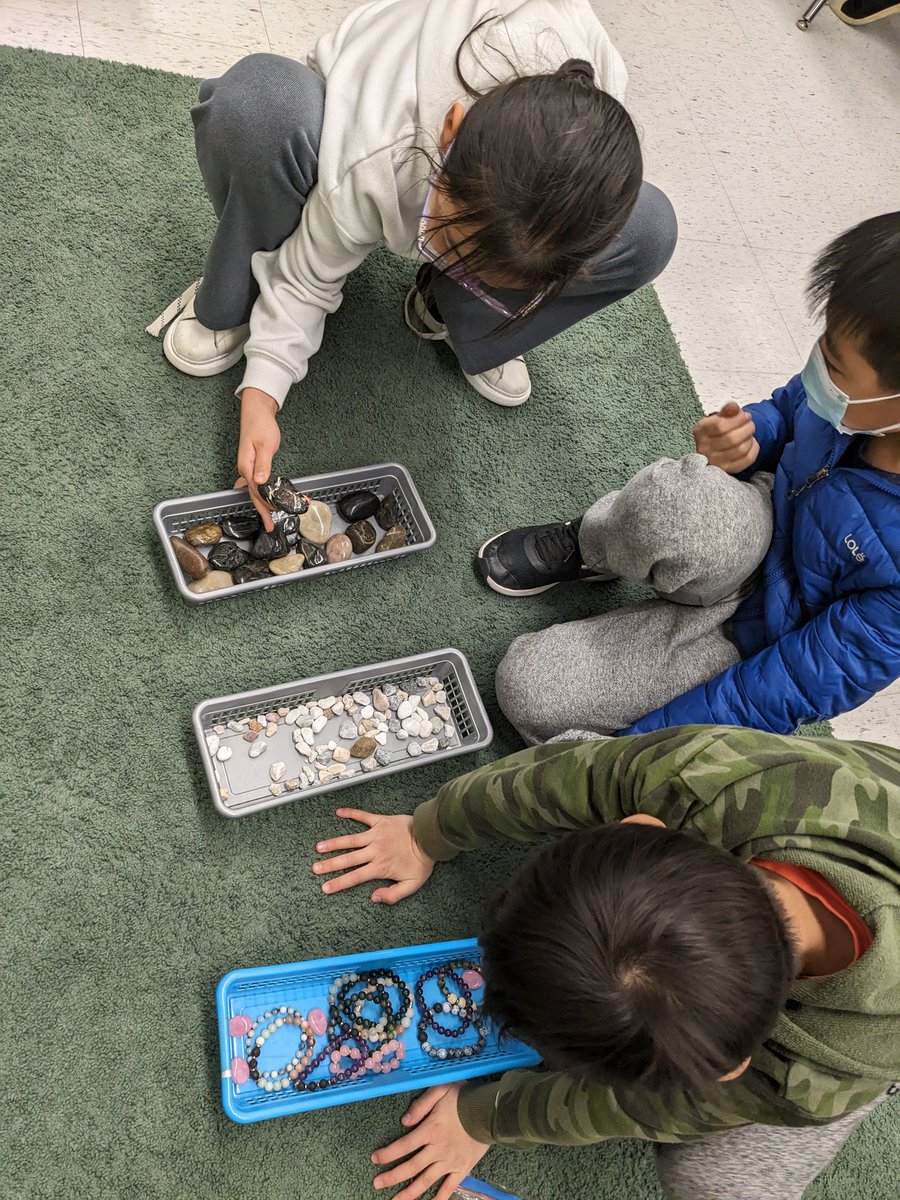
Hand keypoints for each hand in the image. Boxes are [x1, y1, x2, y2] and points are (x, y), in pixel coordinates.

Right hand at [236, 388, 280, 529]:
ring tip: (273, 516)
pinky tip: (268, 500)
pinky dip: (266, 493)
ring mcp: (249, 468)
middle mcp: (246, 470)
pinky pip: (260, 483)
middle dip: (264, 511)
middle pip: (255, 495)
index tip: (271, 519)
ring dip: (266, 503)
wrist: (257, 412)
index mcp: (246, 467)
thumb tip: (260, 481)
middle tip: (271, 525)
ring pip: (258, 491)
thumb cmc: (260, 425)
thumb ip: (263, 463)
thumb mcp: (265, 444)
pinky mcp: (255, 465)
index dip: (264, 507)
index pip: (256, 492)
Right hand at [313, 809, 434, 904]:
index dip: (339, 883)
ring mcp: (376, 835)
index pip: (355, 877)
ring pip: (351, 840)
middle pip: (348, 859)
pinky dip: (351, 813)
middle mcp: (375, 851)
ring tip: (319, 846)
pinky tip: (339, 812)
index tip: (325, 887)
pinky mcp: (381, 821)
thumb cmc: (422, 862)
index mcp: (380, 867)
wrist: (430, 838)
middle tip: (315, 868)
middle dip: (330, 864)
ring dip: (334, 843)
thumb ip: (392, 895)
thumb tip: (373, 898)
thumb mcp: (411, 885)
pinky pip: (363, 816)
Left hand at [371, 1083, 489, 1199]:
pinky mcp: (462, 1169)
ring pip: (426, 1181)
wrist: (490, 1111)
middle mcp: (437, 1149)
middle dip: (392, 1177)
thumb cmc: (464, 1098)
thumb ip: (421, 1105)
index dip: (388, 1154)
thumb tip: (404, 1122)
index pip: (404, 1145)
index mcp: (430, 1130)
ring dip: (409, 1193)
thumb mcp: (440, 1090)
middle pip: (411, 1167)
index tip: (374, 1159)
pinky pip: (448, 1188)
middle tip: (377, 1184)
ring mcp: (450, 1162)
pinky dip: (438, 1198)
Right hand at [693, 402, 759, 473]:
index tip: (744, 415)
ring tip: (749, 433)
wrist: (711, 451)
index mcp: (701, 432)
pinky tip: (751, 443)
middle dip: (747, 428)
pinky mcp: (727, 470)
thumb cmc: (715, 433)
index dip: (737, 419)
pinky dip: (754, 449)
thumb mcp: (717, 418)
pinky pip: (747, 459)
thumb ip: (726, 410)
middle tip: (750, 424)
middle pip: (732, 439)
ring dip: (750, 438)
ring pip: (740, 450)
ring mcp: (715, 462)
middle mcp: (705, 448)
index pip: (720, 426)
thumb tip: (734, 407)